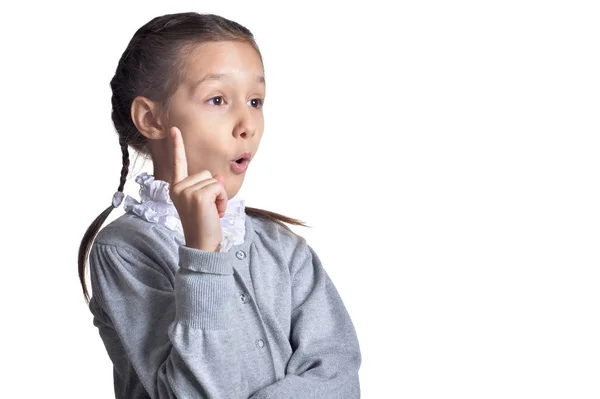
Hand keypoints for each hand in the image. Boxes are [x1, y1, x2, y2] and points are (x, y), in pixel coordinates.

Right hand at [168, 126, 227, 251]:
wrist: (202, 245)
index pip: (177, 163)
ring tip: (211, 212)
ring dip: (219, 196)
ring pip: (214, 180)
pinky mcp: (198, 196)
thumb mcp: (205, 202)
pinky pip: (219, 188)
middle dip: (214, 190)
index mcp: (176, 188)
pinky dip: (222, 200)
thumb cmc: (204, 224)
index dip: (177, 145)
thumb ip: (208, 186)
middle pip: (206, 173)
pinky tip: (216, 213)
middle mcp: (177, 187)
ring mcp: (186, 191)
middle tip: (208, 209)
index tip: (174, 128)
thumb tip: (218, 177)